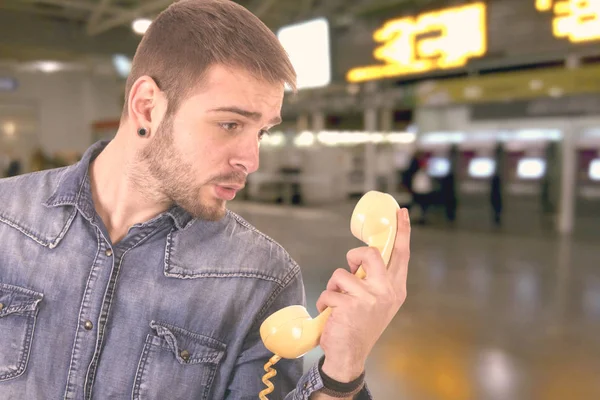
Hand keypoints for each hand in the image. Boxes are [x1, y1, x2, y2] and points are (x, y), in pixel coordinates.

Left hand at [315, 207, 410, 381]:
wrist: (350, 356)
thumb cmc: (360, 326)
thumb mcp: (378, 302)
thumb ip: (375, 280)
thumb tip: (360, 259)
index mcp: (396, 289)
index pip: (401, 254)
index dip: (402, 231)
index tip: (401, 212)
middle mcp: (387, 292)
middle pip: (370, 253)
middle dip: (354, 255)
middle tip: (350, 268)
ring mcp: (370, 299)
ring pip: (342, 274)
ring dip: (333, 287)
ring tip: (336, 303)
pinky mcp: (350, 306)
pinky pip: (328, 291)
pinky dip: (324, 302)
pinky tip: (329, 315)